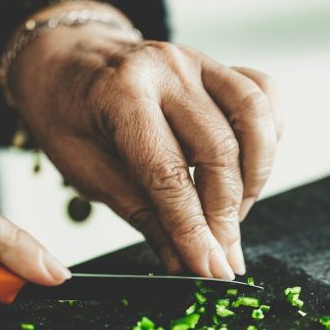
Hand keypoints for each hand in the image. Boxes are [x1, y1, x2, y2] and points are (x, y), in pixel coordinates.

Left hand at [10, 2, 282, 278]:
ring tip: (234, 217)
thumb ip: (142, 215)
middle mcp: (165, 68)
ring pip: (253, 119)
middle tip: (224, 258)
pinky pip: (263, 95)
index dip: (194, 230)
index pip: (169, 174)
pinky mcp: (216, 64)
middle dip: (226, 216)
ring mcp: (196, 60)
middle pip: (218, 150)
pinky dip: (267, 137)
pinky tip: (248, 170)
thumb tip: (183, 264)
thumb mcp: (86, 172)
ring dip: (253, 179)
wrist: (62, 59)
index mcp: (120, 94)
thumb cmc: (67, 115)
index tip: (211, 271)